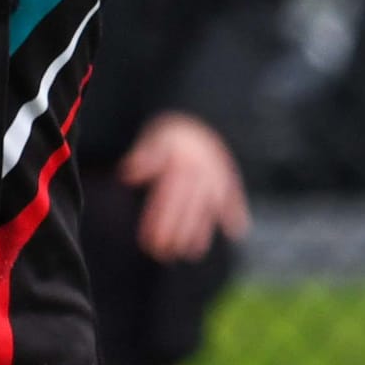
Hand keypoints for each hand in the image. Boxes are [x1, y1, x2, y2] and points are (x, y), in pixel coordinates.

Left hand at [119, 113, 249, 263]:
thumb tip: (127, 174)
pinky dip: (237, 212)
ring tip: (194, 253)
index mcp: (179, 161)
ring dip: (203, 230)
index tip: (151, 241)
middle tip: (168, 254)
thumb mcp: (155, 139)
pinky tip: (237, 232)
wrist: (200, 110)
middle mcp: (200, 169)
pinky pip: (234, 194)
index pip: (168, 197)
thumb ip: (143, 158)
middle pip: (188, 206)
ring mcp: (217, 173)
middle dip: (178, 231)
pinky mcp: (229, 176)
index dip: (160, 220)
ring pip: (209, 206)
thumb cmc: (172, 134)